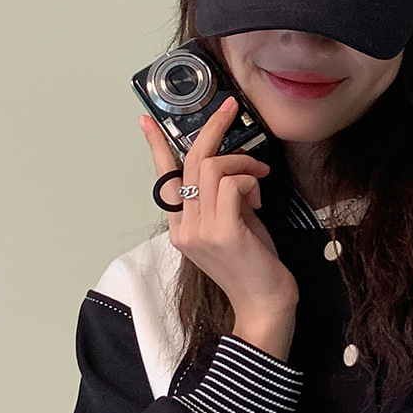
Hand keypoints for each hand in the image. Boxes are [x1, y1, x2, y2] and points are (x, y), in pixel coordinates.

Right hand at [140, 97, 299, 324]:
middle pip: (191, 161)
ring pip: (213, 167)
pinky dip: (250, 180)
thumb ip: (224, 198)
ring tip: (260, 176)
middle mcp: (184, 227)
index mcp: (181, 227)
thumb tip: (234, 169)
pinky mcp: (222, 232)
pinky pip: (232, 183)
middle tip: (232, 108)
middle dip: (213, 128)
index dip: (156, 146)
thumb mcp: (234, 224)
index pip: (163, 178)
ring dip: (243, 162)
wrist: (265, 304)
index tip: (147, 121)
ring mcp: (200, 230)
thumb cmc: (254, 265)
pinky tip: (259, 198)